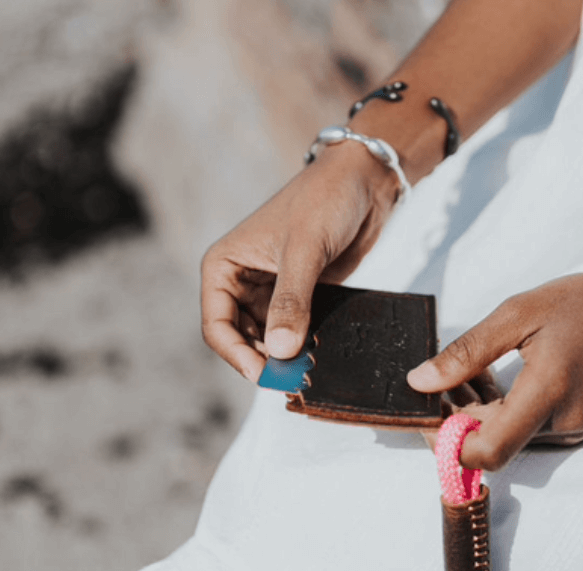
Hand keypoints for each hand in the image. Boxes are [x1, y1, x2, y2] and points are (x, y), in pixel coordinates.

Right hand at [201, 143, 399, 380]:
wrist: (365, 181)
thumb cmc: (325, 199)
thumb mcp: (305, 250)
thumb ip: (291, 301)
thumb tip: (279, 351)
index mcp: (224, 265)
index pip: (217, 325)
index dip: (237, 355)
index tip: (265, 374)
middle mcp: (242, 281)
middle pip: (241, 339)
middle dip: (264, 360)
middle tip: (294, 378)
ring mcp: (272, 291)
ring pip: (269, 341)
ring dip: (286, 357)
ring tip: (310, 368)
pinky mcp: (301, 297)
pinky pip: (295, 332)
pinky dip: (305, 347)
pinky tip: (321, 356)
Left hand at [408, 270, 582, 470]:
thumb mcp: (519, 312)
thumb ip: (468, 352)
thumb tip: (420, 383)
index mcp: (548, 392)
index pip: (488, 450)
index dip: (447, 442)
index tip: (426, 411)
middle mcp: (562, 422)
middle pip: (489, 444)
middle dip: (454, 418)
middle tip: (439, 376)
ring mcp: (571, 429)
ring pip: (505, 438)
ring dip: (475, 413)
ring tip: (469, 369)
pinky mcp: (574, 426)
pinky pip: (523, 430)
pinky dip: (499, 410)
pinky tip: (494, 376)